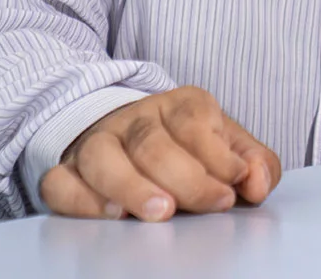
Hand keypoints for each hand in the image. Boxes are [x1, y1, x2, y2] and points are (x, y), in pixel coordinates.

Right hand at [40, 85, 280, 220]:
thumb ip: (255, 163)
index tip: (233, 188)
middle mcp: (135, 118)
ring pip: (103, 157)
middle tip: (209, 204)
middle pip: (152, 143)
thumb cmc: (190, 149)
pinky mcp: (67, 170)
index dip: (216, 156)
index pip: (195, 122)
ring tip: (160, 212)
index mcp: (181, 105)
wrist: (130, 136)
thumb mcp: (231, 147)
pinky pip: (61, 182)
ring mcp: (96, 143)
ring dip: (132, 186)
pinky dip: (82, 200)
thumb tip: (259, 182)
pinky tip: (111, 216)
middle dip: (184, 177)